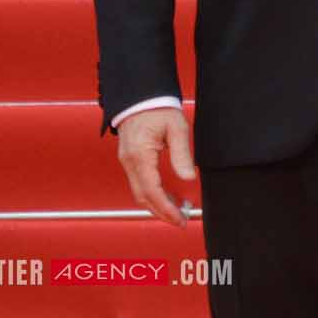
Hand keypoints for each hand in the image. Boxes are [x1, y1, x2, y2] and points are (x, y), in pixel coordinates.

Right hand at [115, 107, 196, 228]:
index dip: (166, 208)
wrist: (142, 96)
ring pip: (140, 193)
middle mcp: (130, 162)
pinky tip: (168, 196)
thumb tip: (189, 178)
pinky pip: (140, 183)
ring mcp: (127, 162)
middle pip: (144, 197)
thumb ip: (182, 154)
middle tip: (182, 221)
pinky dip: (154, 194)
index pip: (152, 191)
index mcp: (140, 155)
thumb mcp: (177, 128)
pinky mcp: (130, 160)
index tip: (181, 218)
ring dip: (158, 205)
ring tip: (180, 210)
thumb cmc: (159, 109)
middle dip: (162, 212)